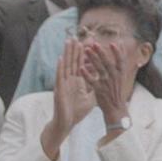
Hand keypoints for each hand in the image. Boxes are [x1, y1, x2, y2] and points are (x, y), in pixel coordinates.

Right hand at [42, 40, 95, 159]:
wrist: (68, 123)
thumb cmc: (77, 111)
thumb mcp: (89, 97)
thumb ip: (94, 87)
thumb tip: (102, 80)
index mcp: (76, 82)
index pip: (79, 65)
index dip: (82, 55)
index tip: (85, 43)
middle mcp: (69, 81)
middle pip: (71, 62)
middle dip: (73, 50)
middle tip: (74, 37)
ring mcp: (63, 84)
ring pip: (65, 65)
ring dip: (66, 53)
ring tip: (68, 42)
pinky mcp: (59, 90)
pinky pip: (60, 77)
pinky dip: (60, 67)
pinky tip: (61, 58)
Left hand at [79, 42, 129, 125]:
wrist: (116, 109)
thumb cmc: (117, 91)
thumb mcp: (122, 76)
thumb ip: (120, 62)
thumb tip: (121, 46)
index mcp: (121, 74)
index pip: (121, 60)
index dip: (118, 52)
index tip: (113, 43)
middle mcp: (115, 77)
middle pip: (108, 62)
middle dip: (101, 52)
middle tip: (94, 43)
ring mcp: (107, 84)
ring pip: (99, 69)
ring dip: (93, 59)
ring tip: (86, 50)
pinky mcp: (100, 90)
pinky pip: (92, 81)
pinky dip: (87, 74)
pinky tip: (81, 68)